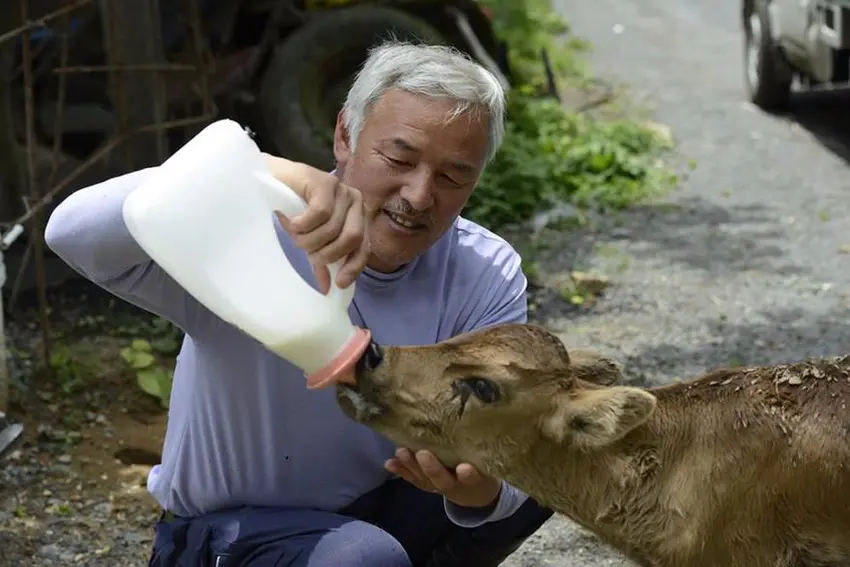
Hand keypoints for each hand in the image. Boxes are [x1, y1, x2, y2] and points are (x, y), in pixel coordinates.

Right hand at [263, 153, 369, 291]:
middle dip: (328, 253)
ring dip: (309, 239)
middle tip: (309, 253)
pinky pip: (320, 212)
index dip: (354, 267)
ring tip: (295, 235)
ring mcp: (341, 189)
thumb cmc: (294, 210)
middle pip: (352, 238)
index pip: (364, 247)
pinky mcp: (323, 181)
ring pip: (332, 228)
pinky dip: (304, 224)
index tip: (339, 283)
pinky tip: (292, 222)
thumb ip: (323, 261)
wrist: (271, 181)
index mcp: (358, 216)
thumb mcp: (311, 240)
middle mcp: (355, 201)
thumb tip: (328, 289)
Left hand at [385, 448, 501, 508]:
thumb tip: (479, 413)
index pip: (474, 478)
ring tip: (401, 452)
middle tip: (423, 454)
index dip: (469, 475)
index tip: (464, 468)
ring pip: (425, 479)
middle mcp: (456, 485)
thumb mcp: (488, 459)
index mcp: (477, 480)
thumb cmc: (483, 465)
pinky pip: (413, 479)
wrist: (475, 492)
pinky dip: (401, 471)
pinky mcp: (427, 485)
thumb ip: (483, 443)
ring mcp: (439, 486)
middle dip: (432, 468)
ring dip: (412, 466)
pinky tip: (389, 463)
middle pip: (443, 480)